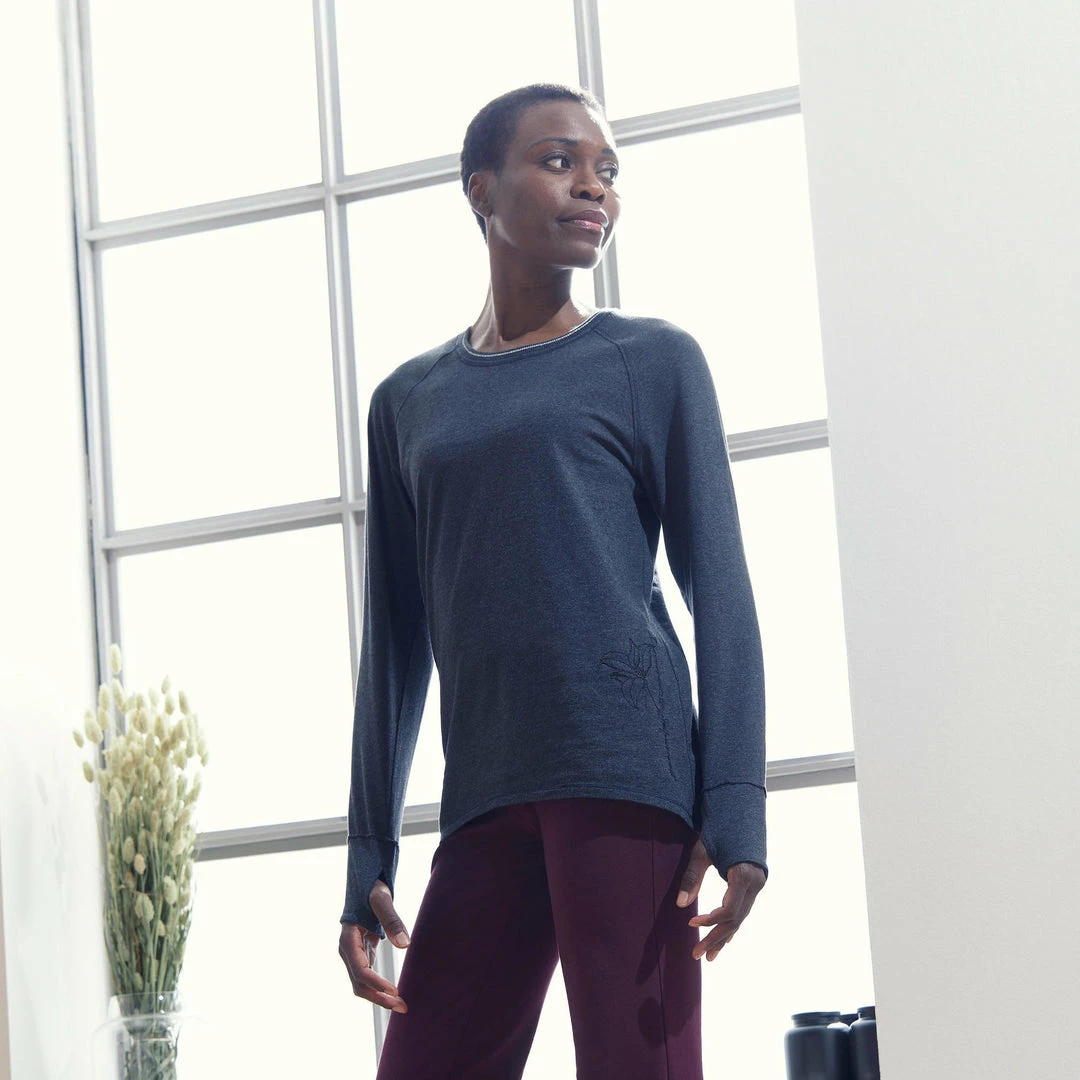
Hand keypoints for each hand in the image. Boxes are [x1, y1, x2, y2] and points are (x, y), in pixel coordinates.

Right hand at [338, 879, 411, 1012]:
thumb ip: (392, 921)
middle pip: (359, 984)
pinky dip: (380, 987)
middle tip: (402, 1006)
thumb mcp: (382, 900)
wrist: (366, 884)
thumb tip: (405, 945)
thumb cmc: (372, 889)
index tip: (395, 990)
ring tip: (401, 1005)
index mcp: (347, 940)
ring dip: (379, 997)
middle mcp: (347, 951)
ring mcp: (353, 954)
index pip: (360, 970)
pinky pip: (368, 977)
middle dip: (379, 998)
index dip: (376, 983)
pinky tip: (394, 994)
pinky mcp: (362, 954)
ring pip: (362, 984)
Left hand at [675, 835, 765, 961]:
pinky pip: (743, 909)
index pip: (729, 910)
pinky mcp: (754, 884)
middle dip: (716, 938)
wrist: (738, 808)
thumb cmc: (718, 827)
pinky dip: (732, 924)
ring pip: (741, 917)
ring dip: (724, 936)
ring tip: (708, 956)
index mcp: (745, 875)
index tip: (691, 925)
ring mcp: (758, 884)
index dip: (710, 921)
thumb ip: (693, 877)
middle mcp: (756, 883)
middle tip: (698, 956)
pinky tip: (723, 939)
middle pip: (736, 919)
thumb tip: (681, 905)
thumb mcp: (702, 850)